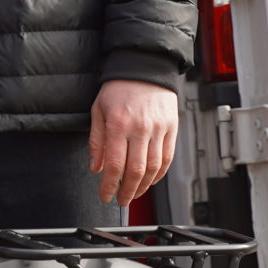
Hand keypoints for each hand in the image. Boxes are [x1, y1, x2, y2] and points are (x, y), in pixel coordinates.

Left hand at [89, 79, 179, 206]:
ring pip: (153, 168)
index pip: (114, 164)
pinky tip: (150, 181)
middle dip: (127, 191)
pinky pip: (167, 158)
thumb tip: (96, 168)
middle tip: (120, 200)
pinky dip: (159, 174)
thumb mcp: (98, 110)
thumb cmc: (118, 88)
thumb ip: (96, 141)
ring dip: (143, 186)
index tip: (105, 196)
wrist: (144, 67)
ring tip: (133, 194)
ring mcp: (158, 129)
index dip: (109, 185)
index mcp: (119, 124)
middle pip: (135, 171)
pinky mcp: (171, 128)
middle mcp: (140, 128)